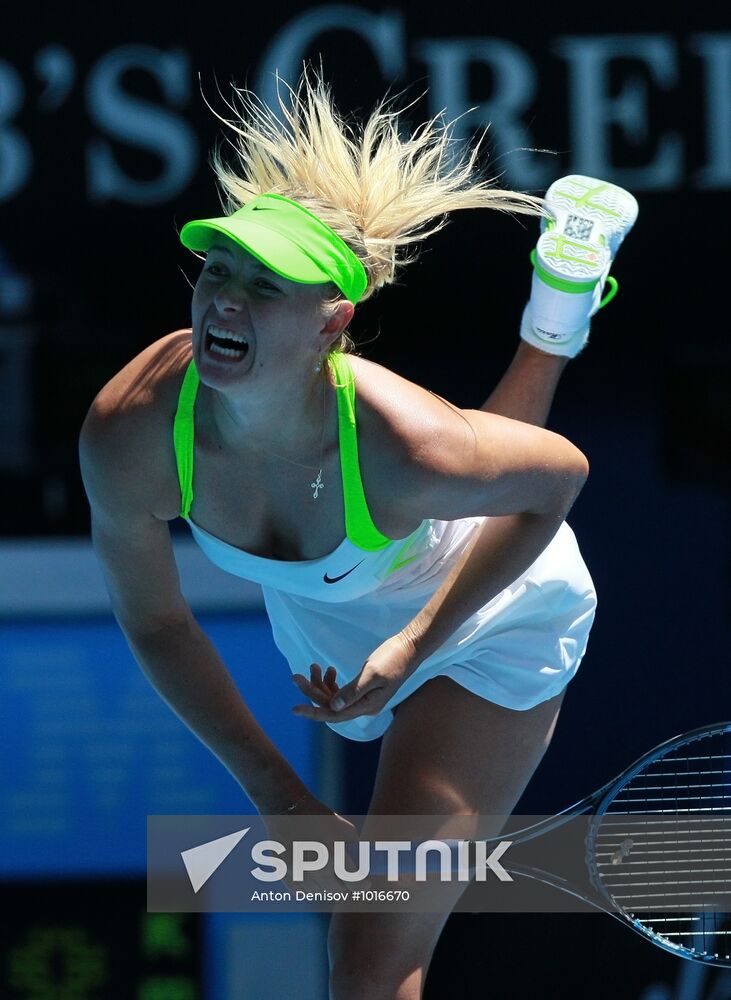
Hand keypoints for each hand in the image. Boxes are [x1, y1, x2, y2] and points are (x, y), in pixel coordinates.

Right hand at [262, 791, 367, 893]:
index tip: (365, 883)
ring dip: (327, 886)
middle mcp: (318, 869)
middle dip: (345, 886)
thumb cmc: (318, 815)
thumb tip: (361, 865)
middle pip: (338, 892)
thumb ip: (354, 848)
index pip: (355, 883)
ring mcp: (300, 875)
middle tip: (347, 879)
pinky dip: (310, 887)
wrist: (286, 808)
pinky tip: (313, 874)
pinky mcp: (286, 876)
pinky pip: (303, 891)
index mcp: (335, 856)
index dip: (363, 884)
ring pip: (320, 893)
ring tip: (327, 872)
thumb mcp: (344, 828)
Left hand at [291, 632, 419, 722]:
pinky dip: (331, 682)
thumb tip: (333, 707)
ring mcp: (363, 698)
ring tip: (314, 666)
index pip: (334, 715)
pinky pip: (340, 691)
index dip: (313, 712)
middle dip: (312, 692)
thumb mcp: (371, 675)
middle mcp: (363, 707)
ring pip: (334, 697)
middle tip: (295, 677)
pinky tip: (329, 670)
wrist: (409, 648)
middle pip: (331, 706)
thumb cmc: (393, 659)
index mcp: (366, 707)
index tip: (294, 709)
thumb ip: (352, 692)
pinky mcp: (362, 689)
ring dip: (320, 684)